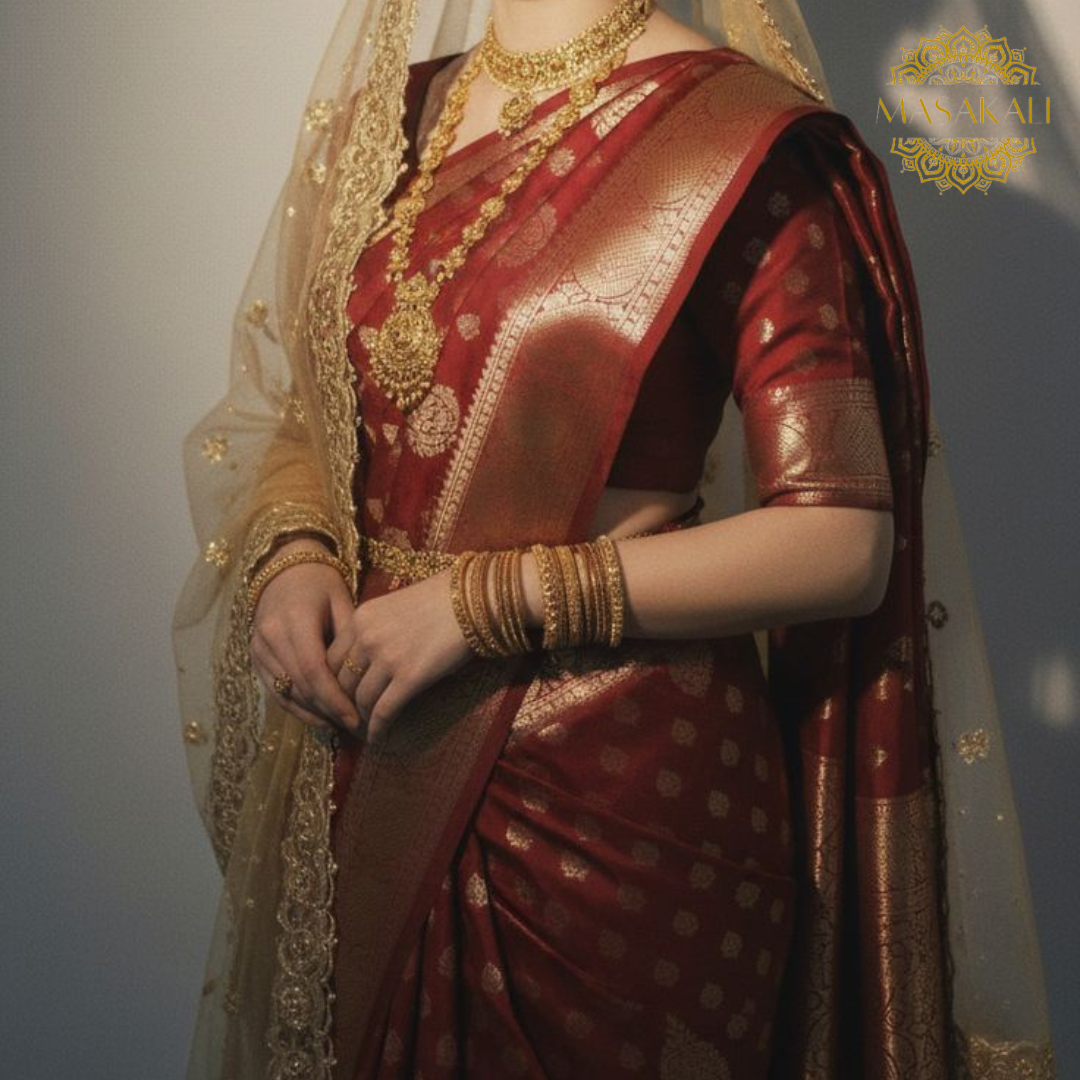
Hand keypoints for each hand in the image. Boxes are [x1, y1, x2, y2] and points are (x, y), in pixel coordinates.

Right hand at [248, 539, 362, 733]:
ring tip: (342, 726)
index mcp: (295, 619)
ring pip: (286, 692)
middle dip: (328, 710)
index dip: (334, 698)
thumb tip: (365, 679)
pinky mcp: (255, 656)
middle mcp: (270, 635)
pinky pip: (275, 690)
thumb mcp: (342, 601)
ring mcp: (258, 647)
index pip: (313, 670)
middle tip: (356, 727)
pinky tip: (320, 720)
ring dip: (314, 713)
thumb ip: (349, 638)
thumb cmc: (321, 582)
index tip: (356, 717)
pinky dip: (297, 708)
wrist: (284, 566)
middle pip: (300, 685)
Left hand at [326, 566, 474, 742]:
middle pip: (342, 683)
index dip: (334, 684)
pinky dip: (378, 729)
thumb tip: (372, 665)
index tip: (342, 696)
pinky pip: (384, 711)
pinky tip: (378, 738)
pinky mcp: (409, 677)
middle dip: (345, 704)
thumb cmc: (441, 600)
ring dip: (362, 719)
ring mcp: (386, 658)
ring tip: (366, 729)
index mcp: (360, 618)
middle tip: (351, 718)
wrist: (473, 598)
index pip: (330, 660)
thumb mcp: (395, 607)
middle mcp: (366, 637)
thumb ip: (377, 631)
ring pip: (361, 700)